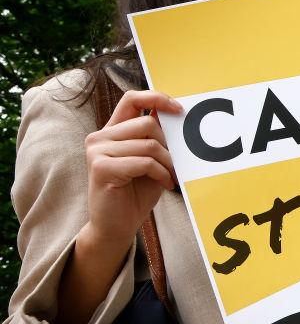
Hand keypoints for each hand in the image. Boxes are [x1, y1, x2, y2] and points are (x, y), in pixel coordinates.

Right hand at [79, 90, 181, 255]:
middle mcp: (100, 137)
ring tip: (171, 176)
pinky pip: (144, 162)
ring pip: (148, 144)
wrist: (116, 225)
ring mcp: (97, 151)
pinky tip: (165, 184)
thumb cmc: (136, 193)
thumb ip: (157, 139)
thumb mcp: (152, 161)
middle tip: (176, 165)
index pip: (132, 99)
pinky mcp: (100, 167)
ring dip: (167, 163)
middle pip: (147, 123)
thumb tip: (174, 115)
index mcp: (113, 131)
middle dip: (169, 144)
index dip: (157, 98)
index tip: (179, 109)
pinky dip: (161, 173)